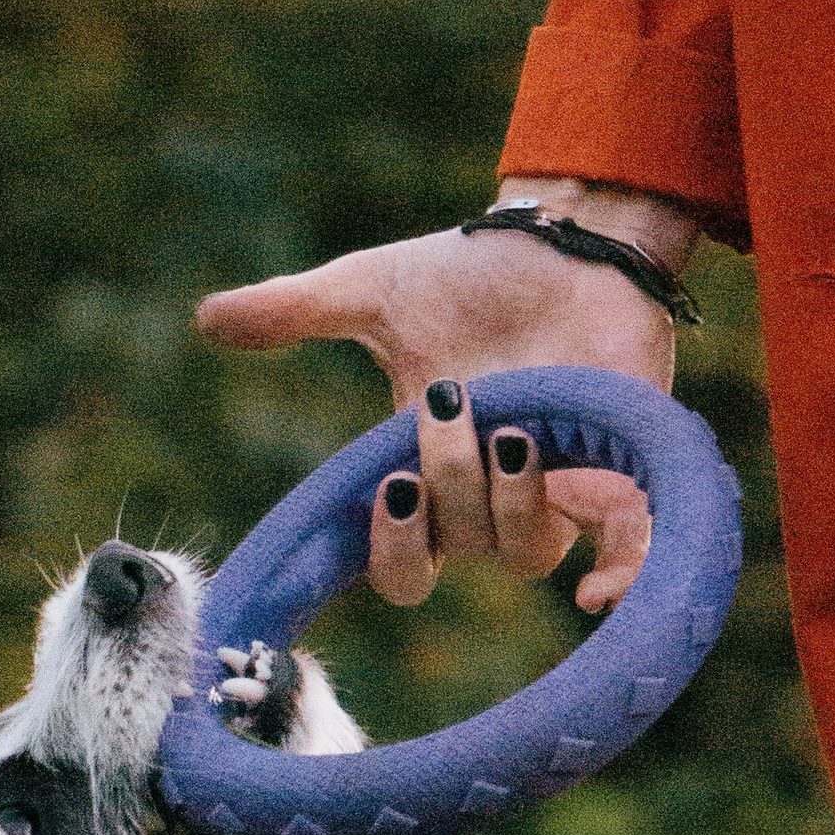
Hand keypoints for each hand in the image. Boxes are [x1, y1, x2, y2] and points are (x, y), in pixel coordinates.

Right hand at [196, 183, 700, 611]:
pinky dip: (618, 575)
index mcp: (424, 475)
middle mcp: (488, 501)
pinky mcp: (623, 470)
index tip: (385, 494)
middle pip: (458, 551)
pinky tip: (596, 594)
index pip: (398, 560)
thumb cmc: (470, 273)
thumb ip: (293, 313)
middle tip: (447, 407)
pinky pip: (628, 549)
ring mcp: (556, 491)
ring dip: (510, 499)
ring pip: (525, 552)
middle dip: (447, 489)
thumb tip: (206, 319)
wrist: (568, 239)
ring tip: (511, 426)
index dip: (388, 550)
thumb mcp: (372, 291)